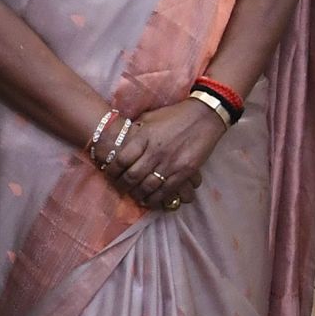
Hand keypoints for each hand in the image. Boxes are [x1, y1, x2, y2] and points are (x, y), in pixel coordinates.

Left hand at [108, 99, 222, 208]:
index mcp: (144, 136)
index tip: (110, 174)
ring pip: (148, 187)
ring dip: (138, 195)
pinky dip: (156, 199)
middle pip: (132, 176)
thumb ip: (136, 130)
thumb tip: (122, 139)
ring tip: (135, 196)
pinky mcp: (184, 171)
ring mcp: (170, 163)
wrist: (204, 116)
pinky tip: (150, 200)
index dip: (112, 171)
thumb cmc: (175, 115)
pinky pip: (167, 191)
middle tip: (120, 188)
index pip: (122, 160)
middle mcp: (155, 151)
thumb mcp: (150, 117)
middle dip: (123, 186)